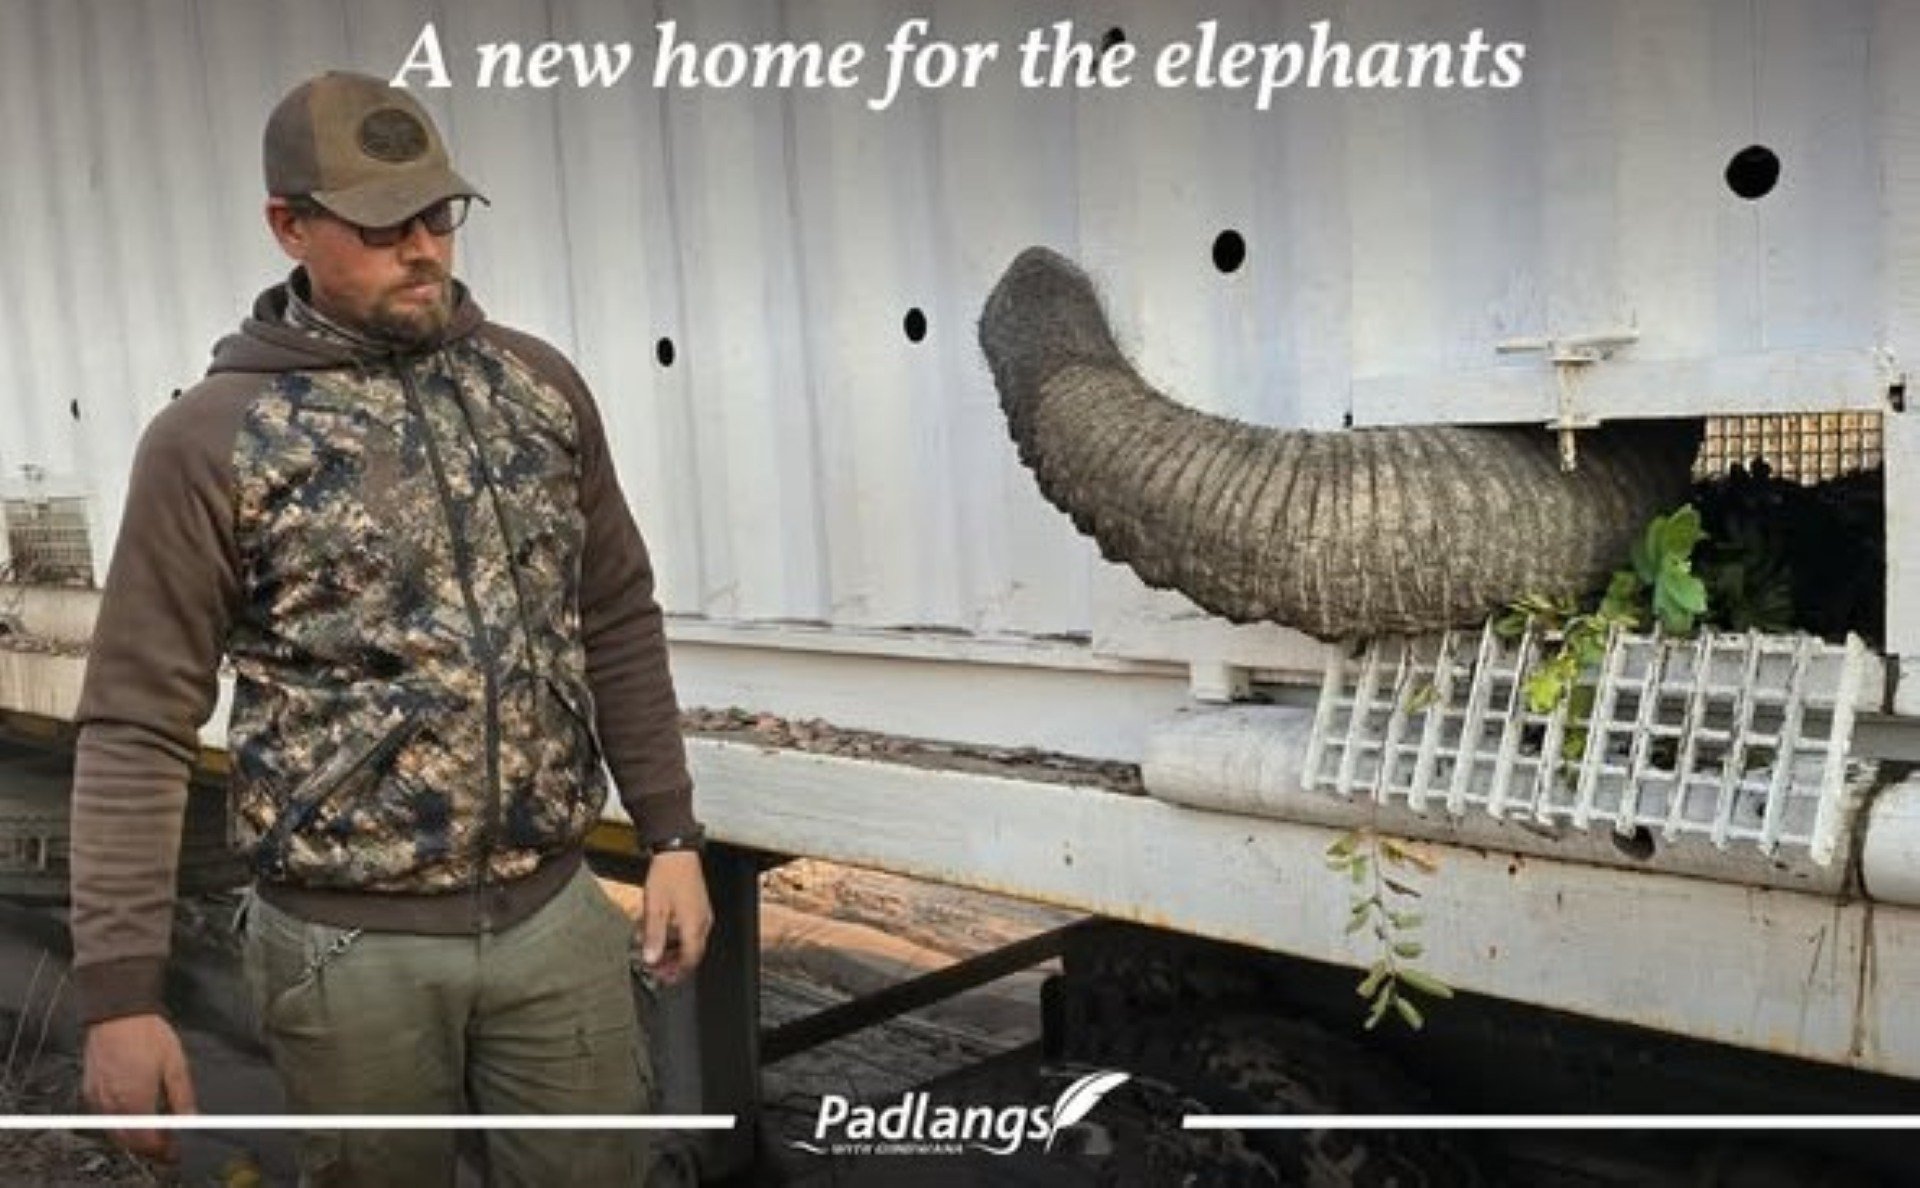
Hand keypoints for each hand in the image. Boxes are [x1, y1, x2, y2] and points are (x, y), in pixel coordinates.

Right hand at [82, 1013, 197, 1161]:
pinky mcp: (90, 1091)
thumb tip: (190, 1119)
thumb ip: (182, 1097)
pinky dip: (121, 1124)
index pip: (147, 1139)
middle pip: (130, 1141)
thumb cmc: (146, 1033)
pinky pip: (105, 1118)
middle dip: (149, 1147)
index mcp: (136, 1098)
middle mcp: (113, 1103)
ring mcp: (98, 1098)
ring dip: (135, 1137)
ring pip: (115, 1132)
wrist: (117, 1012)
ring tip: (155, 1131)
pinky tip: (136, 1115)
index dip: (162, 1149)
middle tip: (168, 1145)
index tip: (175, 1150)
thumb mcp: (175, 1064)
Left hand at [641, 851, 711, 984]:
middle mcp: (702, 921)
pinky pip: (690, 929)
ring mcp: (702, 913)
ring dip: (674, 951)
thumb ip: (653, 936)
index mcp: (694, 925)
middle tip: (656, 969)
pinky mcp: (698, 905)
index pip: (690, 959)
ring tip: (655, 952)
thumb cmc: (667, 876)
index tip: (662, 978)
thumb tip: (651, 959)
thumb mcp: (655, 909)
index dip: (677, 972)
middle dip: (674, 964)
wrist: (677, 851)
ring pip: (691, 941)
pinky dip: (677, 937)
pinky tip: (662, 933)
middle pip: (692, 953)